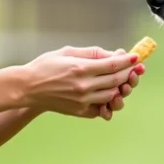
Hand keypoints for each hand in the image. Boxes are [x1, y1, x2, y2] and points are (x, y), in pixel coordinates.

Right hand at [22, 45, 142, 119]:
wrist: (27, 88)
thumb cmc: (46, 66)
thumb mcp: (67, 52)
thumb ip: (91, 53)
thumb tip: (113, 54)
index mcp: (81, 68)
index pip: (113, 65)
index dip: (127, 60)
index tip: (136, 57)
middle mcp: (84, 86)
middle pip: (116, 80)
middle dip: (129, 73)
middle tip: (135, 68)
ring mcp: (82, 101)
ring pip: (112, 95)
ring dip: (121, 87)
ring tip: (123, 80)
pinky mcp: (79, 111)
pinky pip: (101, 108)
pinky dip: (109, 102)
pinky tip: (111, 94)